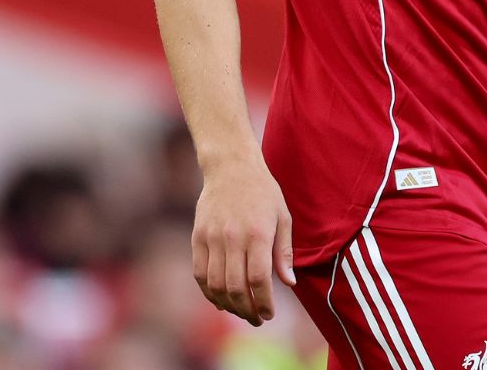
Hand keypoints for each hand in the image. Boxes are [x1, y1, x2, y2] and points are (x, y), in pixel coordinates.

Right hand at [192, 156, 296, 325]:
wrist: (231, 167)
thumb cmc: (263, 192)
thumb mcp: (283, 217)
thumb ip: (284, 252)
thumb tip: (289, 283)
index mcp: (258, 233)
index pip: (258, 279)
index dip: (263, 302)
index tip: (269, 314)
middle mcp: (233, 238)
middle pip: (236, 287)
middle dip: (247, 310)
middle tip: (256, 319)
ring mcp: (212, 238)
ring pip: (215, 285)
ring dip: (228, 305)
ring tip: (241, 311)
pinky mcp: (197, 237)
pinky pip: (199, 274)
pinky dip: (209, 292)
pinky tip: (221, 299)